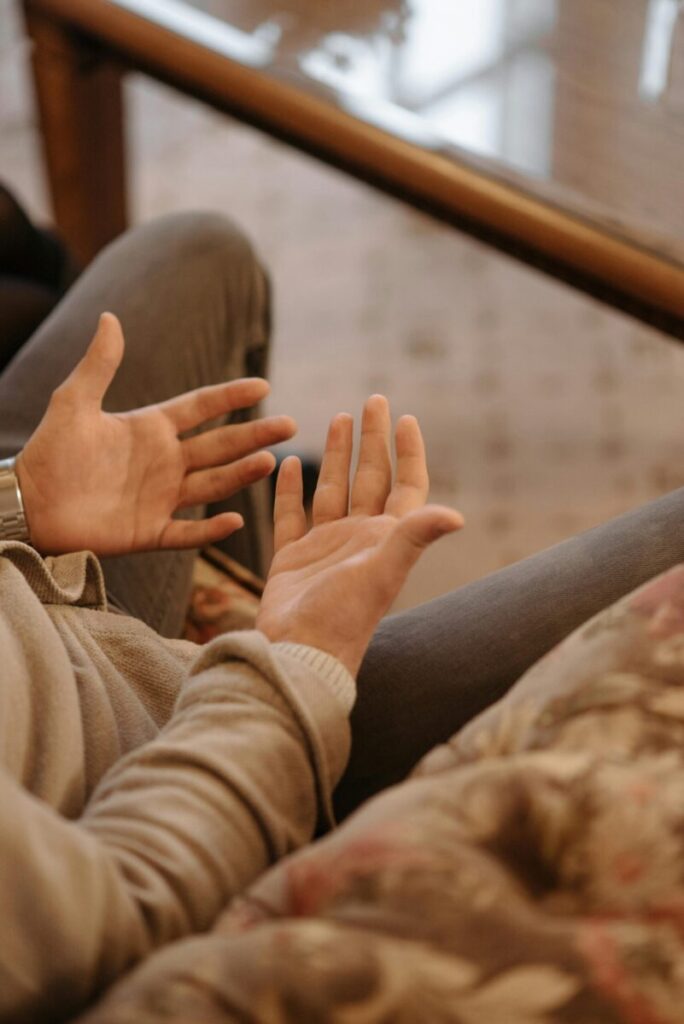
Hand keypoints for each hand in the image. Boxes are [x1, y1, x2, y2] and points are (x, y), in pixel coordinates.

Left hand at [16, 313, 295, 555]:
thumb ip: (98, 365)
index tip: (262, 387)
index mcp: (151, 429)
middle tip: (289, 425)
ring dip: (241, 474)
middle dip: (254, 435)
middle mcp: (165, 462)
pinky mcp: (151, 531)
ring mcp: (161, 497)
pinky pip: (188, 532)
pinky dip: (211, 529)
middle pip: (219, 445)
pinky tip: (236, 521)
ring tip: (270, 462)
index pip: (201, 408)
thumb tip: (110, 317)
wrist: (30, 504)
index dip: (230, 397)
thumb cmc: (50, 452)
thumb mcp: (73, 403)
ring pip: (213, 484)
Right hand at [256, 396, 463, 676]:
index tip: (406, 418)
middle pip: (370, 478)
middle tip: (373, 400)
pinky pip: (291, 514)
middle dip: (373, 439)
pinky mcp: (293, 557)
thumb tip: (457, 515)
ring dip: (336, 455)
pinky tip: (288, 462)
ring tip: (338, 417)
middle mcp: (359, 538)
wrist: (300, 654)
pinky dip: (290, 489)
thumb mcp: (384, 573)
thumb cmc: (343, 617)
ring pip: (333, 489)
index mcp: (386, 538)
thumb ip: (414, 538)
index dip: (408, 452)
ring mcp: (326, 547)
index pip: (405, 485)